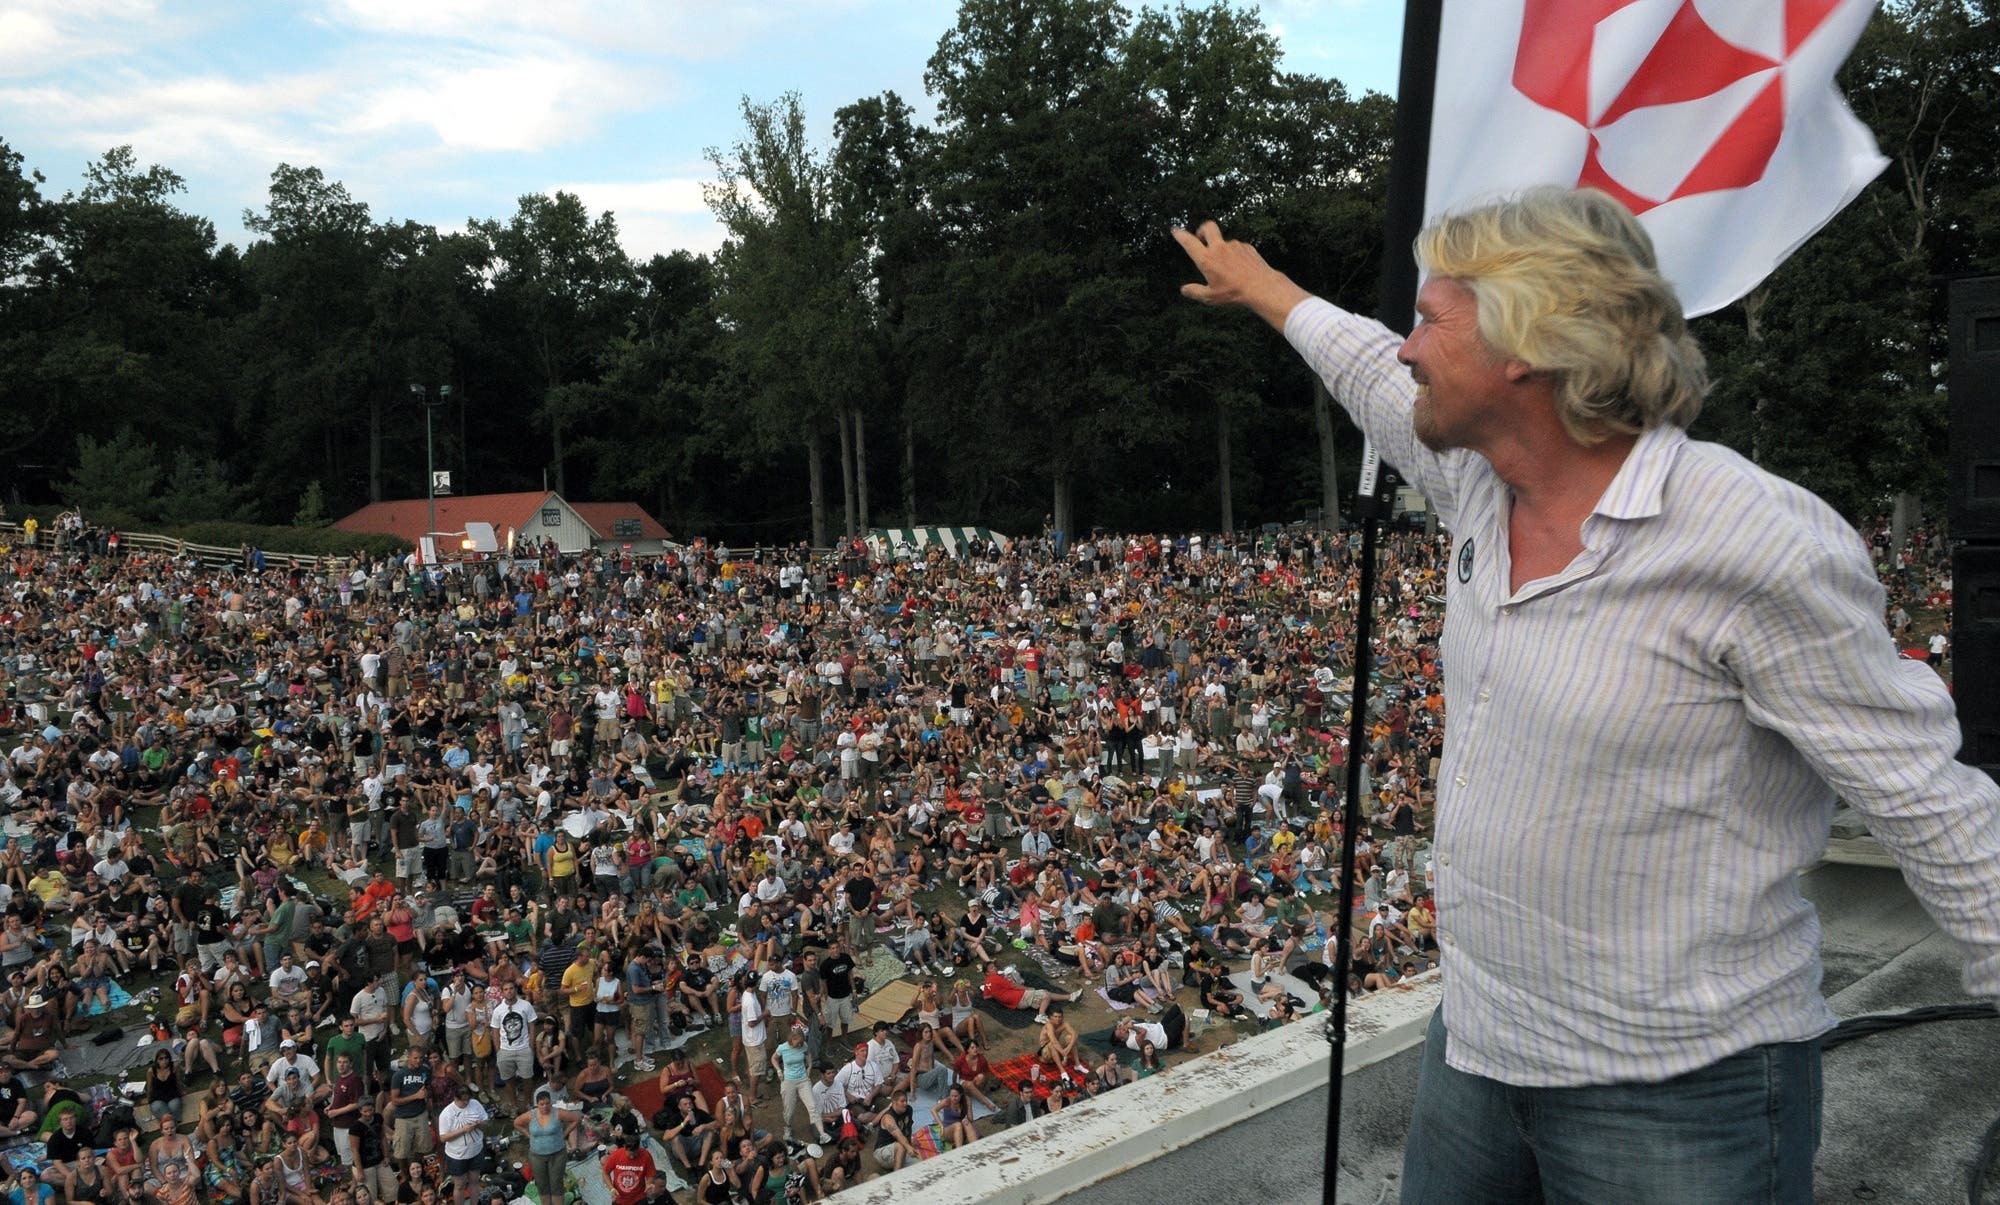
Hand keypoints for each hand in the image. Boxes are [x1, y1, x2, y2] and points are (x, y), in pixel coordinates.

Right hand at [1171, 221, 1311, 329]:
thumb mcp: (1210, 297)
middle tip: (1201, 238)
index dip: (1181, 235)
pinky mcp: (1247, 247)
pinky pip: (1237, 248)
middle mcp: (1219, 248)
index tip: (1176, 231)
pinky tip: (1240, 269)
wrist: (1261, 286)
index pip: (1189, 242)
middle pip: (1208, 227)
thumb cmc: (1234, 293)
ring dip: (1222, 249)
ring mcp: (1234, 245)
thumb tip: (1184, 290)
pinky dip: (1235, 255)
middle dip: (1202, 229)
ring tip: (1228, 270)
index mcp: (1207, 259)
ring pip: (1224, 242)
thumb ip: (1195, 292)